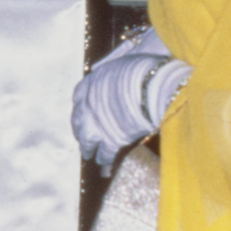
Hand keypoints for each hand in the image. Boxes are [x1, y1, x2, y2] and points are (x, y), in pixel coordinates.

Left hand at [71, 27, 191, 170]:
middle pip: (79, 120)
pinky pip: (105, 153)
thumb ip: (114, 70)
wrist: (151, 82)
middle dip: (80, 130)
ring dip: (88, 149)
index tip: (81, 113)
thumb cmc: (143, 67)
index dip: (80, 107)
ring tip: (90, 156)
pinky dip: (105, 161)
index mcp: (91, 82)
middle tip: (81, 138)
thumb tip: (113, 68)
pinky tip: (105, 168)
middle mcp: (89, 103)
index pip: (78, 97)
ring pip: (87, 139)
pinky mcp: (111, 138)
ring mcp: (98, 122)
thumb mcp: (123, 62)